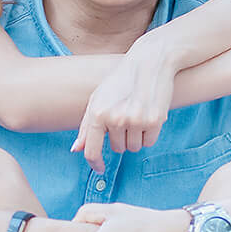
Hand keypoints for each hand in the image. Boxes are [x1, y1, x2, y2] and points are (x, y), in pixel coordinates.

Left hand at [73, 39, 177, 173]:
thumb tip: (76, 150)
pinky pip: (149, 142)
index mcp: (97, 113)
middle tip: (127, 116)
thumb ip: (85, 126)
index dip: (95, 163)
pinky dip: (149, 134)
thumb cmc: (121, 81)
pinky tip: (149, 116)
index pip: (92, 150)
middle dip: (122, 137)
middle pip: (117, 148)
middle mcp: (115, 118)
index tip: (100, 169)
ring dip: (136, 137)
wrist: (151, 62)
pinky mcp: (154, 121)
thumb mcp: (98, 99)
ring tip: (138, 114)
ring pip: (133, 147)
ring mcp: (135, 120)